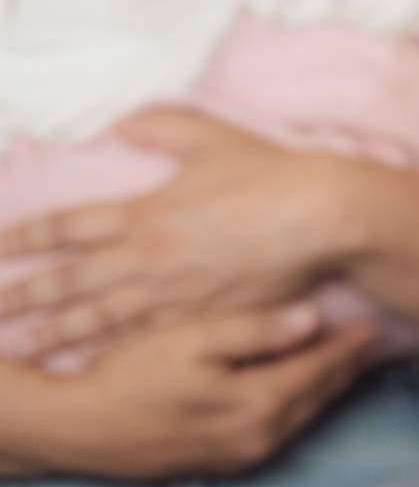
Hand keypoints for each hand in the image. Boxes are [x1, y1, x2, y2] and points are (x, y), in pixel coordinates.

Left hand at [0, 110, 355, 355]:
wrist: (321, 218)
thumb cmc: (271, 174)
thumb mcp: (211, 138)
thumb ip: (161, 128)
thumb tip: (123, 126)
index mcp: (145, 212)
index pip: (67, 226)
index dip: (24, 237)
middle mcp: (149, 257)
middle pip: (71, 282)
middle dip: (24, 296)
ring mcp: (175, 293)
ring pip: (100, 319)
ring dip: (56, 332)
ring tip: (22, 345)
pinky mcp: (205, 316)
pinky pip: (149, 338)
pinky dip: (113, 350)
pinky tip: (91, 360)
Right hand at [34, 304, 375, 478]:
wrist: (80, 429)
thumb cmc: (133, 375)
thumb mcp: (194, 339)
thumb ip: (257, 331)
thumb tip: (314, 317)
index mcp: (258, 403)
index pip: (321, 369)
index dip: (349, 346)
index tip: (375, 325)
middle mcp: (260, 437)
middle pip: (319, 396)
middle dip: (348, 368)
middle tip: (374, 341)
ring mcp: (243, 455)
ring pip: (304, 416)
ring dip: (328, 388)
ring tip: (349, 361)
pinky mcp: (225, 463)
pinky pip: (281, 430)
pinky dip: (301, 406)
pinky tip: (303, 389)